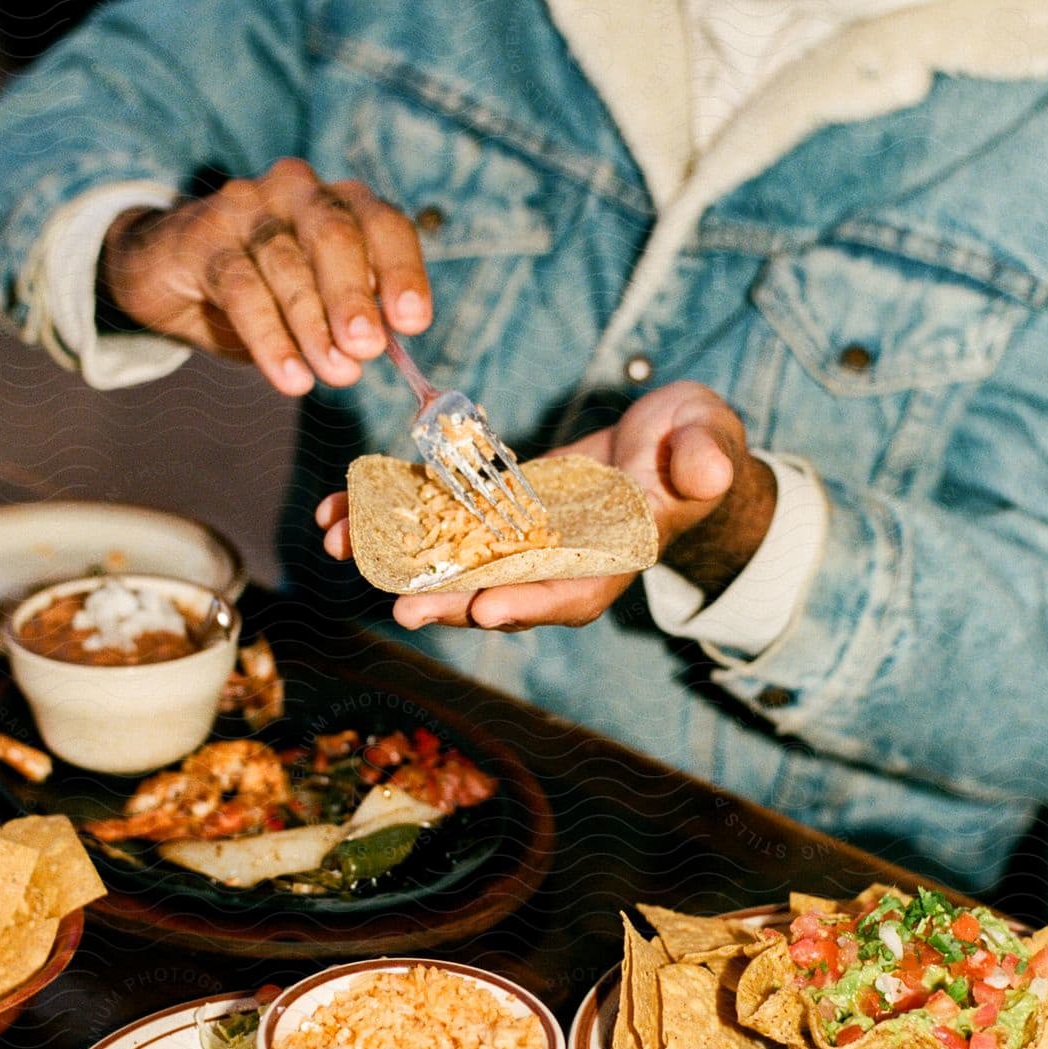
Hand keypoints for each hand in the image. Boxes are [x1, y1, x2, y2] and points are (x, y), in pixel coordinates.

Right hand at [99, 160, 431, 394]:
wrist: (168, 270)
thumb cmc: (262, 287)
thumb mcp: (316, 302)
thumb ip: (351, 318)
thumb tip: (376, 351)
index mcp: (341, 202)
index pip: (385, 226)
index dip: (403, 272)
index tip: (412, 323)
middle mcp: (298, 191)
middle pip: (334, 235)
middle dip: (354, 296)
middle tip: (366, 348)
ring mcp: (246, 207)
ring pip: (287, 263)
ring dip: (313, 326)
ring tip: (334, 373)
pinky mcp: (202, 236)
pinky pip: (241, 287)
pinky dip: (269, 337)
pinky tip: (289, 375)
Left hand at [315, 382, 776, 630]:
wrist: (672, 440)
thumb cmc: (697, 443)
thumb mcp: (708, 442)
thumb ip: (703, 460)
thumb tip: (701, 473)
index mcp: (615, 555)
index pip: (575, 588)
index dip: (533, 600)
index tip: (488, 608)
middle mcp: (558, 560)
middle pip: (499, 588)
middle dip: (447, 598)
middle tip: (399, 608)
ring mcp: (521, 539)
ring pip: (453, 556)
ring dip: (397, 556)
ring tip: (341, 546)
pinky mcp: (493, 510)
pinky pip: (437, 515)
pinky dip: (390, 511)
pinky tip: (340, 505)